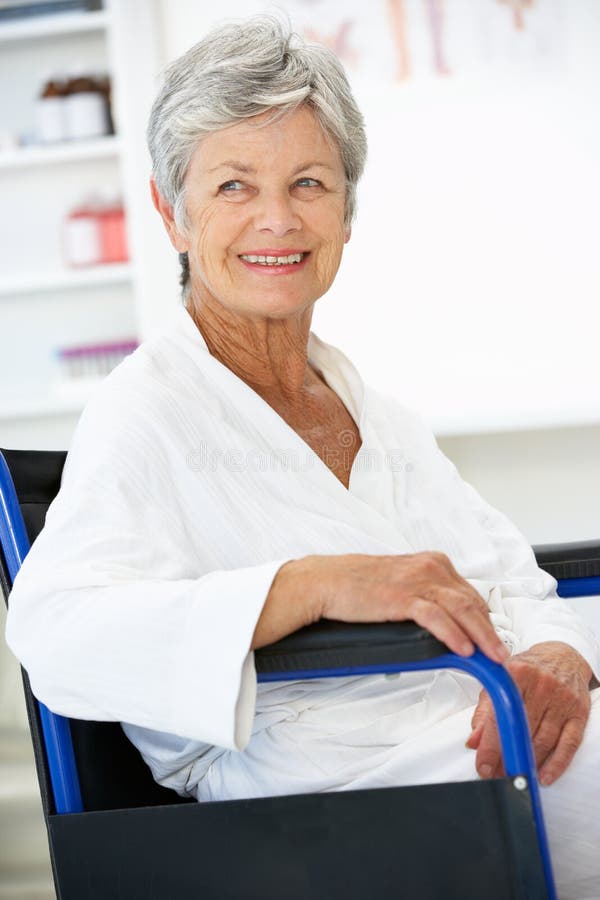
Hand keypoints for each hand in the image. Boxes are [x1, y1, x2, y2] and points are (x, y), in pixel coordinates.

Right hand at [316, 551, 508, 662]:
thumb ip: (424, 596)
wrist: (326, 581)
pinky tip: (464, 649)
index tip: (493, 641)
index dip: (485, 620)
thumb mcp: (401, 584)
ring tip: (494, 657)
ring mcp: (417, 580)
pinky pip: (437, 617)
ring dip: (483, 636)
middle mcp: (431, 567)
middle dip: (490, 631)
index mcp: (433, 562)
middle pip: (472, 602)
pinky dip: (454, 634)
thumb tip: (445, 623)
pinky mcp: (402, 596)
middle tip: (502, 655)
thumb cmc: (358, 585)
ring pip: (462, 609)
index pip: (470, 593)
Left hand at [466, 641, 591, 784]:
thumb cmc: (529, 668)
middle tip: (497, 775)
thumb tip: (474, 741)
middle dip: (508, 758)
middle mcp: (542, 685)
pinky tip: (544, 776)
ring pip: (544, 741)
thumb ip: (486, 710)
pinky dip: (557, 764)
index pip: (501, 716)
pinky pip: (569, 743)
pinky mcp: (579, 712)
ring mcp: (562, 700)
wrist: (562, 656)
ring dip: (529, 764)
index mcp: (518, 673)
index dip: (491, 746)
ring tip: (515, 776)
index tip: (483, 765)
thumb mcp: (502, 680)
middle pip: (523, 731)